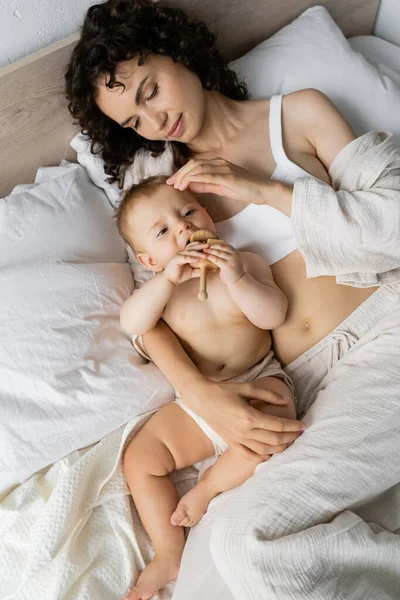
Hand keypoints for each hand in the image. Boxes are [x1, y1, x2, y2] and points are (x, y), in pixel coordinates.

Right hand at [163, 242, 206, 284]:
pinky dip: (190, 258)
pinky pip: (184, 258)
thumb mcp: (193, 272)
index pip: (195, 247)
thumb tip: (212, 271)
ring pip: (190, 252)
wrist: (171, 279)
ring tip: (205, 255)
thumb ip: (201, 270)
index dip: (202, 246)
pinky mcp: (176, 259)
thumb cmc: (181, 274)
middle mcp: (183, 252)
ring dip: (198, 253)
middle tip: (209, 246)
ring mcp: (179, 255)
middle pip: (193, 247)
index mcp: (187, 253)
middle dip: (201, 246)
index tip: (210, 246)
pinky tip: (196, 259)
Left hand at [166, 157, 269, 204]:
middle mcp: (219, 163)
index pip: (195, 165)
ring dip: (185, 176)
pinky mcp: (228, 176)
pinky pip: (209, 175)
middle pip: (193, 164)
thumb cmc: (244, 189)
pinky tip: (188, 183)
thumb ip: (206, 185)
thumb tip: (191, 185)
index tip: (172, 181)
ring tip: (177, 185)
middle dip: (180, 173)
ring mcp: (224, 168)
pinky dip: (196, 178)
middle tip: (170, 184)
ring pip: (198, 168)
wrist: (263, 190)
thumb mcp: (221, 187)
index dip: (181, 172)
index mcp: (218, 164)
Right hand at [184, 379, 304, 454]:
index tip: (303, 425)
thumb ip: (267, 395)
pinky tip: (270, 455)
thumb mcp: (246, 388)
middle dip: (290, 438)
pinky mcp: (231, 442)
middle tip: (300, 433)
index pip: (278, 425)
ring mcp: (237, 439)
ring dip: (280, 448)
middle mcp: (244, 431)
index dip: (293, 426)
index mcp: (249, 416)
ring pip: (264, 450)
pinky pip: (249, 454)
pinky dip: (261, 457)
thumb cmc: (223, 390)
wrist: (200, 398)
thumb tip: (286, 401)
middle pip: (274, 440)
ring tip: (289, 443)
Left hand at [204, 242, 244, 283]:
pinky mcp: (227, 266)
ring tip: (204, 251)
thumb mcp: (231, 260)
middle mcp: (234, 255)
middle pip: (222, 247)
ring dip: (211, 251)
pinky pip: (217, 260)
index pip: (225, 245)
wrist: (238, 281)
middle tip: (205, 246)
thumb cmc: (232, 271)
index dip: (217, 243)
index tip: (210, 243)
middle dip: (213, 246)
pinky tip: (207, 257)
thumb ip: (226, 255)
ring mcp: (232, 260)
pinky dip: (211, 257)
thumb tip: (216, 249)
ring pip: (219, 253)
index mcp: (235, 252)